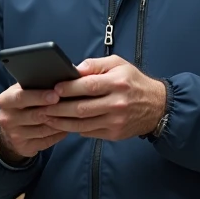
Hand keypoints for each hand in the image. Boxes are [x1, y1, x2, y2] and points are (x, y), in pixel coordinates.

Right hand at [0, 83, 67, 162]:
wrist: (8, 131)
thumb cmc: (22, 104)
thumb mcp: (22, 91)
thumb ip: (35, 84)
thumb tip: (60, 77)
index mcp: (5, 100)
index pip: (21, 97)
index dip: (39, 96)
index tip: (56, 95)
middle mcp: (7, 118)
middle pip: (35, 115)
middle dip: (55, 110)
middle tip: (71, 105)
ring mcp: (15, 135)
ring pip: (44, 129)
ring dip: (61, 123)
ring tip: (74, 115)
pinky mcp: (24, 148)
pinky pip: (46, 141)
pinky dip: (59, 134)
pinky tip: (67, 127)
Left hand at [41, 55, 165, 140]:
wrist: (157, 106)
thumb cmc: (134, 82)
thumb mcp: (119, 64)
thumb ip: (95, 65)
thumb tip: (73, 70)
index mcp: (118, 83)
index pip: (88, 86)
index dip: (68, 88)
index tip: (53, 88)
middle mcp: (117, 103)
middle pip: (81, 108)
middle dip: (58, 108)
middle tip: (42, 106)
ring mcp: (116, 121)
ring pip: (82, 124)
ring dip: (61, 122)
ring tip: (46, 118)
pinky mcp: (114, 134)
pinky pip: (89, 132)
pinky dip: (74, 129)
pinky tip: (62, 125)